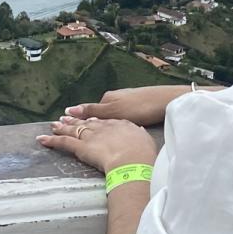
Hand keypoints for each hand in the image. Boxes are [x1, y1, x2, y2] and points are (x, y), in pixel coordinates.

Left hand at [38, 115, 158, 174]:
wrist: (133, 160)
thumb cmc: (142, 154)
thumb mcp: (145, 140)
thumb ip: (139, 134)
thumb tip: (138, 129)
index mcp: (119, 124)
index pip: (104, 121)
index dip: (95, 120)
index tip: (90, 120)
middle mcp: (103, 127)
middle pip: (86, 123)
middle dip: (75, 120)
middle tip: (66, 118)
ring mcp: (90, 136)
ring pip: (73, 130)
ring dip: (62, 127)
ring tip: (54, 125)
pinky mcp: (80, 147)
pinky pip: (63, 143)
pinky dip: (51, 141)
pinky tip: (42, 139)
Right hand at [64, 84, 191, 126]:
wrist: (166, 102)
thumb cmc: (139, 107)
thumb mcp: (114, 110)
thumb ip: (93, 111)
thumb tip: (71, 110)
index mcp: (108, 98)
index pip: (90, 111)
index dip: (80, 120)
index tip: (66, 126)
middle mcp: (116, 97)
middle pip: (100, 113)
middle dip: (91, 122)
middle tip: (82, 134)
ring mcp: (128, 101)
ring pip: (112, 115)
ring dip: (106, 124)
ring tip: (100, 135)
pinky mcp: (139, 106)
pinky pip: (123, 116)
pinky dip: (118, 123)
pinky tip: (121, 130)